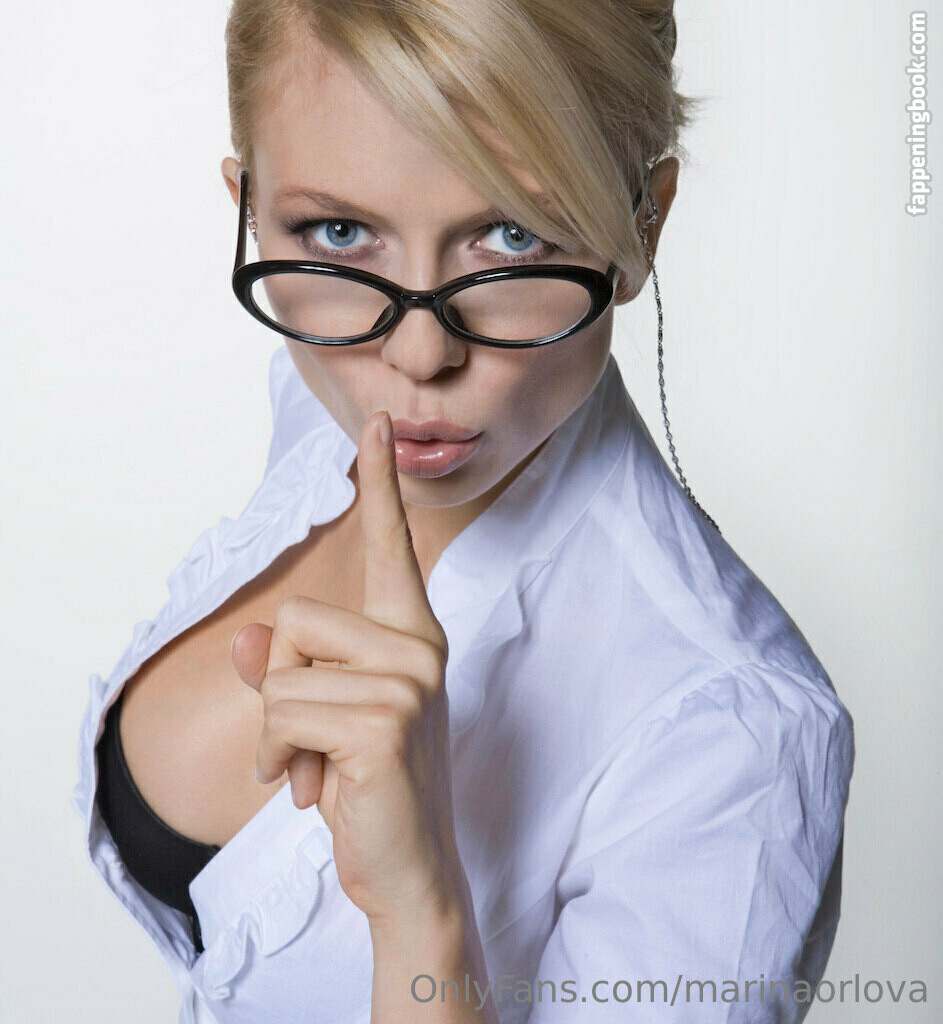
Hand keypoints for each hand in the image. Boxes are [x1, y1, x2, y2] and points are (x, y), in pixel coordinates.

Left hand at [230, 411, 462, 922]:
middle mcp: (418, 645)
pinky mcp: (386, 720)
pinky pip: (284, 712)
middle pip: (293, 619)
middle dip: (279, 689)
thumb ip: (287, 666)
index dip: (381, 483)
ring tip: (315, 769)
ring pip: (280, 673)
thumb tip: (249, 635)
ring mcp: (409, 680)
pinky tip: (316, 789)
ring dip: (277, 735)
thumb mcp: (321, 716)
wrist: (406, 867)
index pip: (394, 545)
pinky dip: (280, 757)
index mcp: (409, 634)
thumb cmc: (369, 785)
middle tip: (313, 741)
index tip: (379, 423)